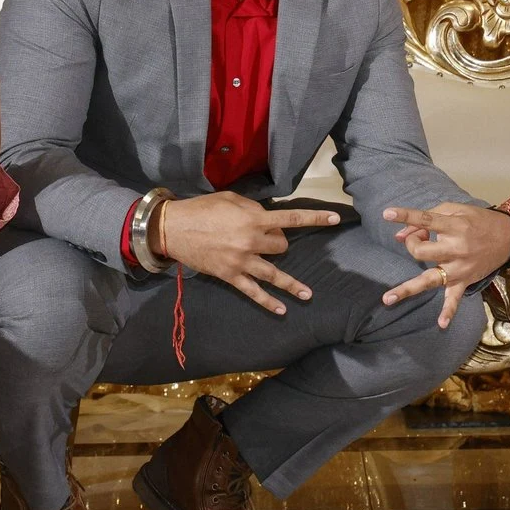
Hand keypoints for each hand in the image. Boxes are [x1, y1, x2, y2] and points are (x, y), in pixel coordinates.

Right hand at [152, 191, 341, 314]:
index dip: (315, 218)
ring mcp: (242, 261)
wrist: (174, 228)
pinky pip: (253, 292)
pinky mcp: (230, 276)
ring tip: (308, 294)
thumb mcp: (231, 199)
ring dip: (292, 285)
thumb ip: (253, 207)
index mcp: (253, 218)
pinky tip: (281, 310)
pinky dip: (268, 302)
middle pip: (281, 246)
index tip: (335, 219)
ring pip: (274, 274)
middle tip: (267, 239)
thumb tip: (268, 217)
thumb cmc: (202, 209)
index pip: (291, 218)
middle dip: (279, 243)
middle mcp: (251, 241)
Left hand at [381, 202, 509, 328]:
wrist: (508, 238)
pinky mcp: (465, 281)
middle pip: (422, 251)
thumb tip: (399, 235)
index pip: (425, 220)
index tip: (387, 214)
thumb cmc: (478, 220)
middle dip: (413, 243)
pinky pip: (455, 298)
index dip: (405, 215)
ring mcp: (459, 268)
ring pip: (429, 278)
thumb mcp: (455, 210)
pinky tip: (441, 324)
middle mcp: (456, 249)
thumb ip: (426, 219)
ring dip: (407, 289)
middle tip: (419, 237)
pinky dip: (449, 312)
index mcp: (454, 227)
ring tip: (386, 299)